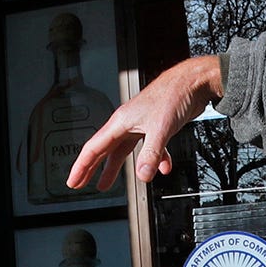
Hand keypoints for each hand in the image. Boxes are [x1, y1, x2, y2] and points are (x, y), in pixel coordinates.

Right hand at [66, 54, 223, 193]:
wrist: (192, 83)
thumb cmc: (173, 95)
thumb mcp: (160, 128)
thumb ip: (151, 154)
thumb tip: (143, 175)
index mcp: (121, 121)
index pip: (94, 147)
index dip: (82, 166)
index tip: (73, 181)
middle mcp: (128, 123)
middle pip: (104, 150)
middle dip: (92, 168)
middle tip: (81, 183)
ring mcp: (141, 125)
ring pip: (123, 150)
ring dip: (116, 167)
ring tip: (106, 183)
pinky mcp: (155, 127)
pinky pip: (149, 148)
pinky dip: (154, 160)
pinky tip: (162, 168)